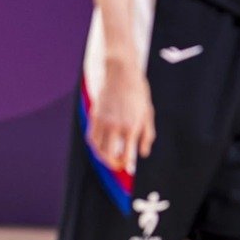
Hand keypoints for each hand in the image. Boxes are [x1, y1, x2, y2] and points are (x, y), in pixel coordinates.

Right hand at [89, 58, 155, 174]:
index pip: (126, 154)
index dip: (126, 164)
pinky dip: (94, 145)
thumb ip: (146, 136)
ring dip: (101, 157)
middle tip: (117, 166)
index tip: (127, 167)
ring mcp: (103, 120)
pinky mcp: (95, 115)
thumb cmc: (138, 93)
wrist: (122, 72)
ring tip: (108, 158)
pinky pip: (91, 136)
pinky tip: (100, 146)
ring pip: (97, 147)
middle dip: (112, 164)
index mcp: (131, 126)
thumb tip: (142, 154)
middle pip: (108, 154)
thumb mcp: (147, 114)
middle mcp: (115, 126)